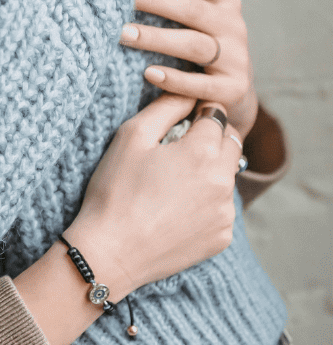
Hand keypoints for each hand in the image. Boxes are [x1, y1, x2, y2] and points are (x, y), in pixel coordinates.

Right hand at [65, 94, 241, 296]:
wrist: (112, 250)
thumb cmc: (116, 189)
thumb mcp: (131, 136)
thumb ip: (165, 108)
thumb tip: (187, 94)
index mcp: (202, 152)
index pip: (217, 115)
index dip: (198, 111)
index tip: (181, 117)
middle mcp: (223, 182)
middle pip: (231, 144)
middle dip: (210, 137)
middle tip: (176, 146)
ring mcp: (225, 213)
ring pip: (226, 177)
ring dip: (208, 170)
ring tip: (170, 180)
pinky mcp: (222, 238)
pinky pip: (221, 207)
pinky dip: (205, 201)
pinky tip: (174, 206)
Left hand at [120, 0, 257, 137]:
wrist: (232, 91)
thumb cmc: (205, 31)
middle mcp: (232, 22)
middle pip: (190, 7)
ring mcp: (235, 56)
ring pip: (192, 44)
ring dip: (155, 38)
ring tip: (120, 33)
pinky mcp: (231, 89)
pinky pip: (201, 84)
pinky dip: (174, 79)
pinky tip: (147, 71)